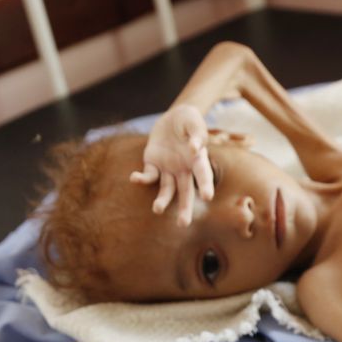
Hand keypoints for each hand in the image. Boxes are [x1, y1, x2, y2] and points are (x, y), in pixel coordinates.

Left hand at [129, 104, 213, 226]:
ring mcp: (168, 169)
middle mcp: (184, 169)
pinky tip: (134, 178)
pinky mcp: (153, 165)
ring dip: (162, 200)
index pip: (203, 174)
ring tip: (157, 209)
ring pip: (167, 190)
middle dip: (185, 208)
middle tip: (183, 224)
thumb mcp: (194, 122)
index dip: (205, 185)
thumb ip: (196, 134)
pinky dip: (141, 179)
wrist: (174, 117)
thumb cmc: (189, 120)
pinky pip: (148, 176)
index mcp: (198, 160)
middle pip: (185, 192)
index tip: (207, 197)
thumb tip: (195, 148)